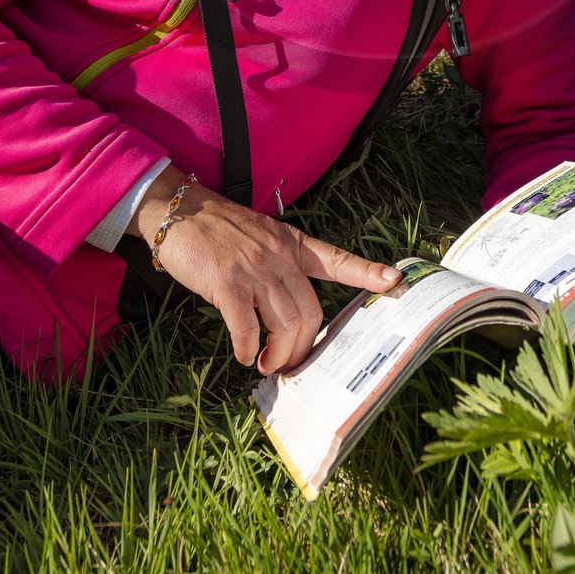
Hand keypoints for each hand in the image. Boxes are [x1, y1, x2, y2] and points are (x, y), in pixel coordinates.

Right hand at [128, 169, 399, 373]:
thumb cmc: (216, 227)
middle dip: (303, 347)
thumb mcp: (259, 236)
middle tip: (288, 363)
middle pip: (311, 313)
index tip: (396, 281)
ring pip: (285, 324)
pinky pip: (248, 328)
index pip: (336, 258)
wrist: (178, 209)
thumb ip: (277, 264)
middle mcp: (279, 256)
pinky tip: (243, 354)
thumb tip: (286, 311)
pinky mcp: (228, 283)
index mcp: (291, 243)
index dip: (367, 272)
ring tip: (266, 364)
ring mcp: (255, 269)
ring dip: (278, 355)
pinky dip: (248, 349)